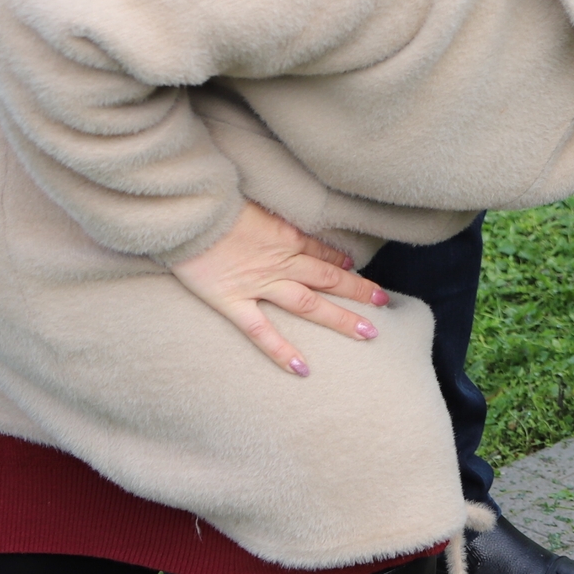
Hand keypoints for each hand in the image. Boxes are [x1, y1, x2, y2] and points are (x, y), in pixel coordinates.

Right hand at [168, 200, 389, 375]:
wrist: (190, 214)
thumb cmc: (216, 203)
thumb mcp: (253, 203)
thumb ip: (270, 217)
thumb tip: (278, 221)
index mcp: (286, 236)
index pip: (321, 252)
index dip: (341, 260)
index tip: (356, 266)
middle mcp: (281, 262)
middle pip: (328, 278)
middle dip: (357, 290)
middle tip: (383, 301)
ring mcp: (259, 284)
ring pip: (309, 304)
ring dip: (340, 318)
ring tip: (369, 333)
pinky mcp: (234, 301)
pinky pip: (262, 331)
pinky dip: (282, 351)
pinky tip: (303, 369)